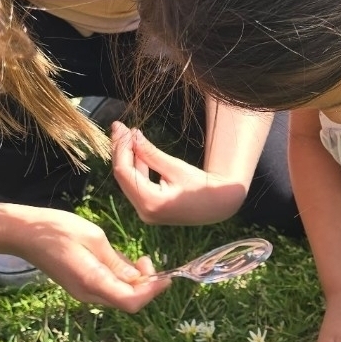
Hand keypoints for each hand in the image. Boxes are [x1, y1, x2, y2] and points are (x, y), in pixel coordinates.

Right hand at [0, 204, 169, 311]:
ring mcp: (83, 292)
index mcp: (92, 282)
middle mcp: (88, 293)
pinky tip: (124, 260)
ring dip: (136, 282)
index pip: (131, 301)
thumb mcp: (95, 239)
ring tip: (138, 259)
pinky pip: (109, 288)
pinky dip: (123, 279)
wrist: (24, 233)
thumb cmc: (57, 230)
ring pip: (120, 295)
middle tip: (148, 260)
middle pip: (128, 300)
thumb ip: (118, 262)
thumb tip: (140, 279)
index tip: (165, 275)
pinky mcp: (81, 285)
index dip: (153, 292)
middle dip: (147, 286)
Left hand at [111, 121, 247, 224]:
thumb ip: (151, 153)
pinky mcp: (150, 210)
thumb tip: (132, 136)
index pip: (124, 172)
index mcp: (150, 202)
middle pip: (123, 177)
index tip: (122, 128)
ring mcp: (146, 213)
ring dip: (128, 159)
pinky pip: (138, 186)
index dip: (121, 148)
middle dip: (121, 151)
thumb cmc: (203, 186)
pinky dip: (138, 169)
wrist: (220, 205)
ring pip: (129, 181)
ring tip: (128, 136)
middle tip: (120, 128)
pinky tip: (137, 153)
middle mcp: (144, 212)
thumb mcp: (176, 167)